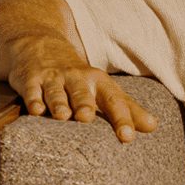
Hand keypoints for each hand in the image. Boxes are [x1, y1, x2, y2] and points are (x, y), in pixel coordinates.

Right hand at [9, 47, 155, 142]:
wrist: (42, 46)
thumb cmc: (79, 77)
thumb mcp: (104, 88)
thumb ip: (127, 108)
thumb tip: (153, 126)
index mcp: (99, 83)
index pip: (113, 100)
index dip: (121, 118)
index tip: (128, 137)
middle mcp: (77, 79)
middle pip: (83, 93)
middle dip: (86, 105)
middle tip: (88, 118)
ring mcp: (53, 79)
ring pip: (56, 92)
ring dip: (59, 103)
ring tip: (63, 116)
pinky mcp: (31, 80)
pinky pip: (31, 91)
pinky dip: (33, 100)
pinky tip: (35, 111)